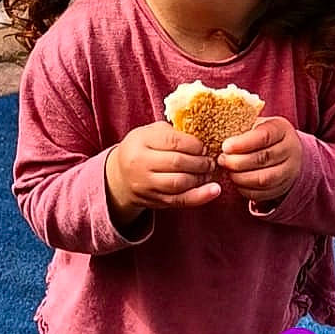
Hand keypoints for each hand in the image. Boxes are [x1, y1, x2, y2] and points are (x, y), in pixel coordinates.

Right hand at [106, 122, 220, 225]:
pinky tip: (214, 190)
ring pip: (179, 183)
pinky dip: (200, 196)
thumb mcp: (150, 133)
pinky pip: (179, 201)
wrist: (120, 176)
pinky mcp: (154, 201)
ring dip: (200, 178)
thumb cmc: (142, 149)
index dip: (195, 145)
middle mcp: (140, 163)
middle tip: (210, 161)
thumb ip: (173, 133)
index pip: (173, 141)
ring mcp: (146, 185)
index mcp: (141, 141)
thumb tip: (202, 139)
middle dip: (200, 162)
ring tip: (208, 172)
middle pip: (177, 163)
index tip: (203, 147)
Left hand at [217, 117, 302, 206]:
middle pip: (263, 158)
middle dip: (237, 162)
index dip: (243, 143)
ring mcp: (289, 170)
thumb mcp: (255, 124)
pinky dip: (246, 190)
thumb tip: (218, 137)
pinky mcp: (284, 187)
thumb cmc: (262, 134)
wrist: (285, 149)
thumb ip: (241, 129)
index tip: (225, 146)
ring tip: (228, 171)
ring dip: (240, 177)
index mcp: (282, 129)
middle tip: (222, 160)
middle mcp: (290, 149)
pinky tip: (236, 181)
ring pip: (263, 179)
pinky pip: (263, 193)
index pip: (264, 136)